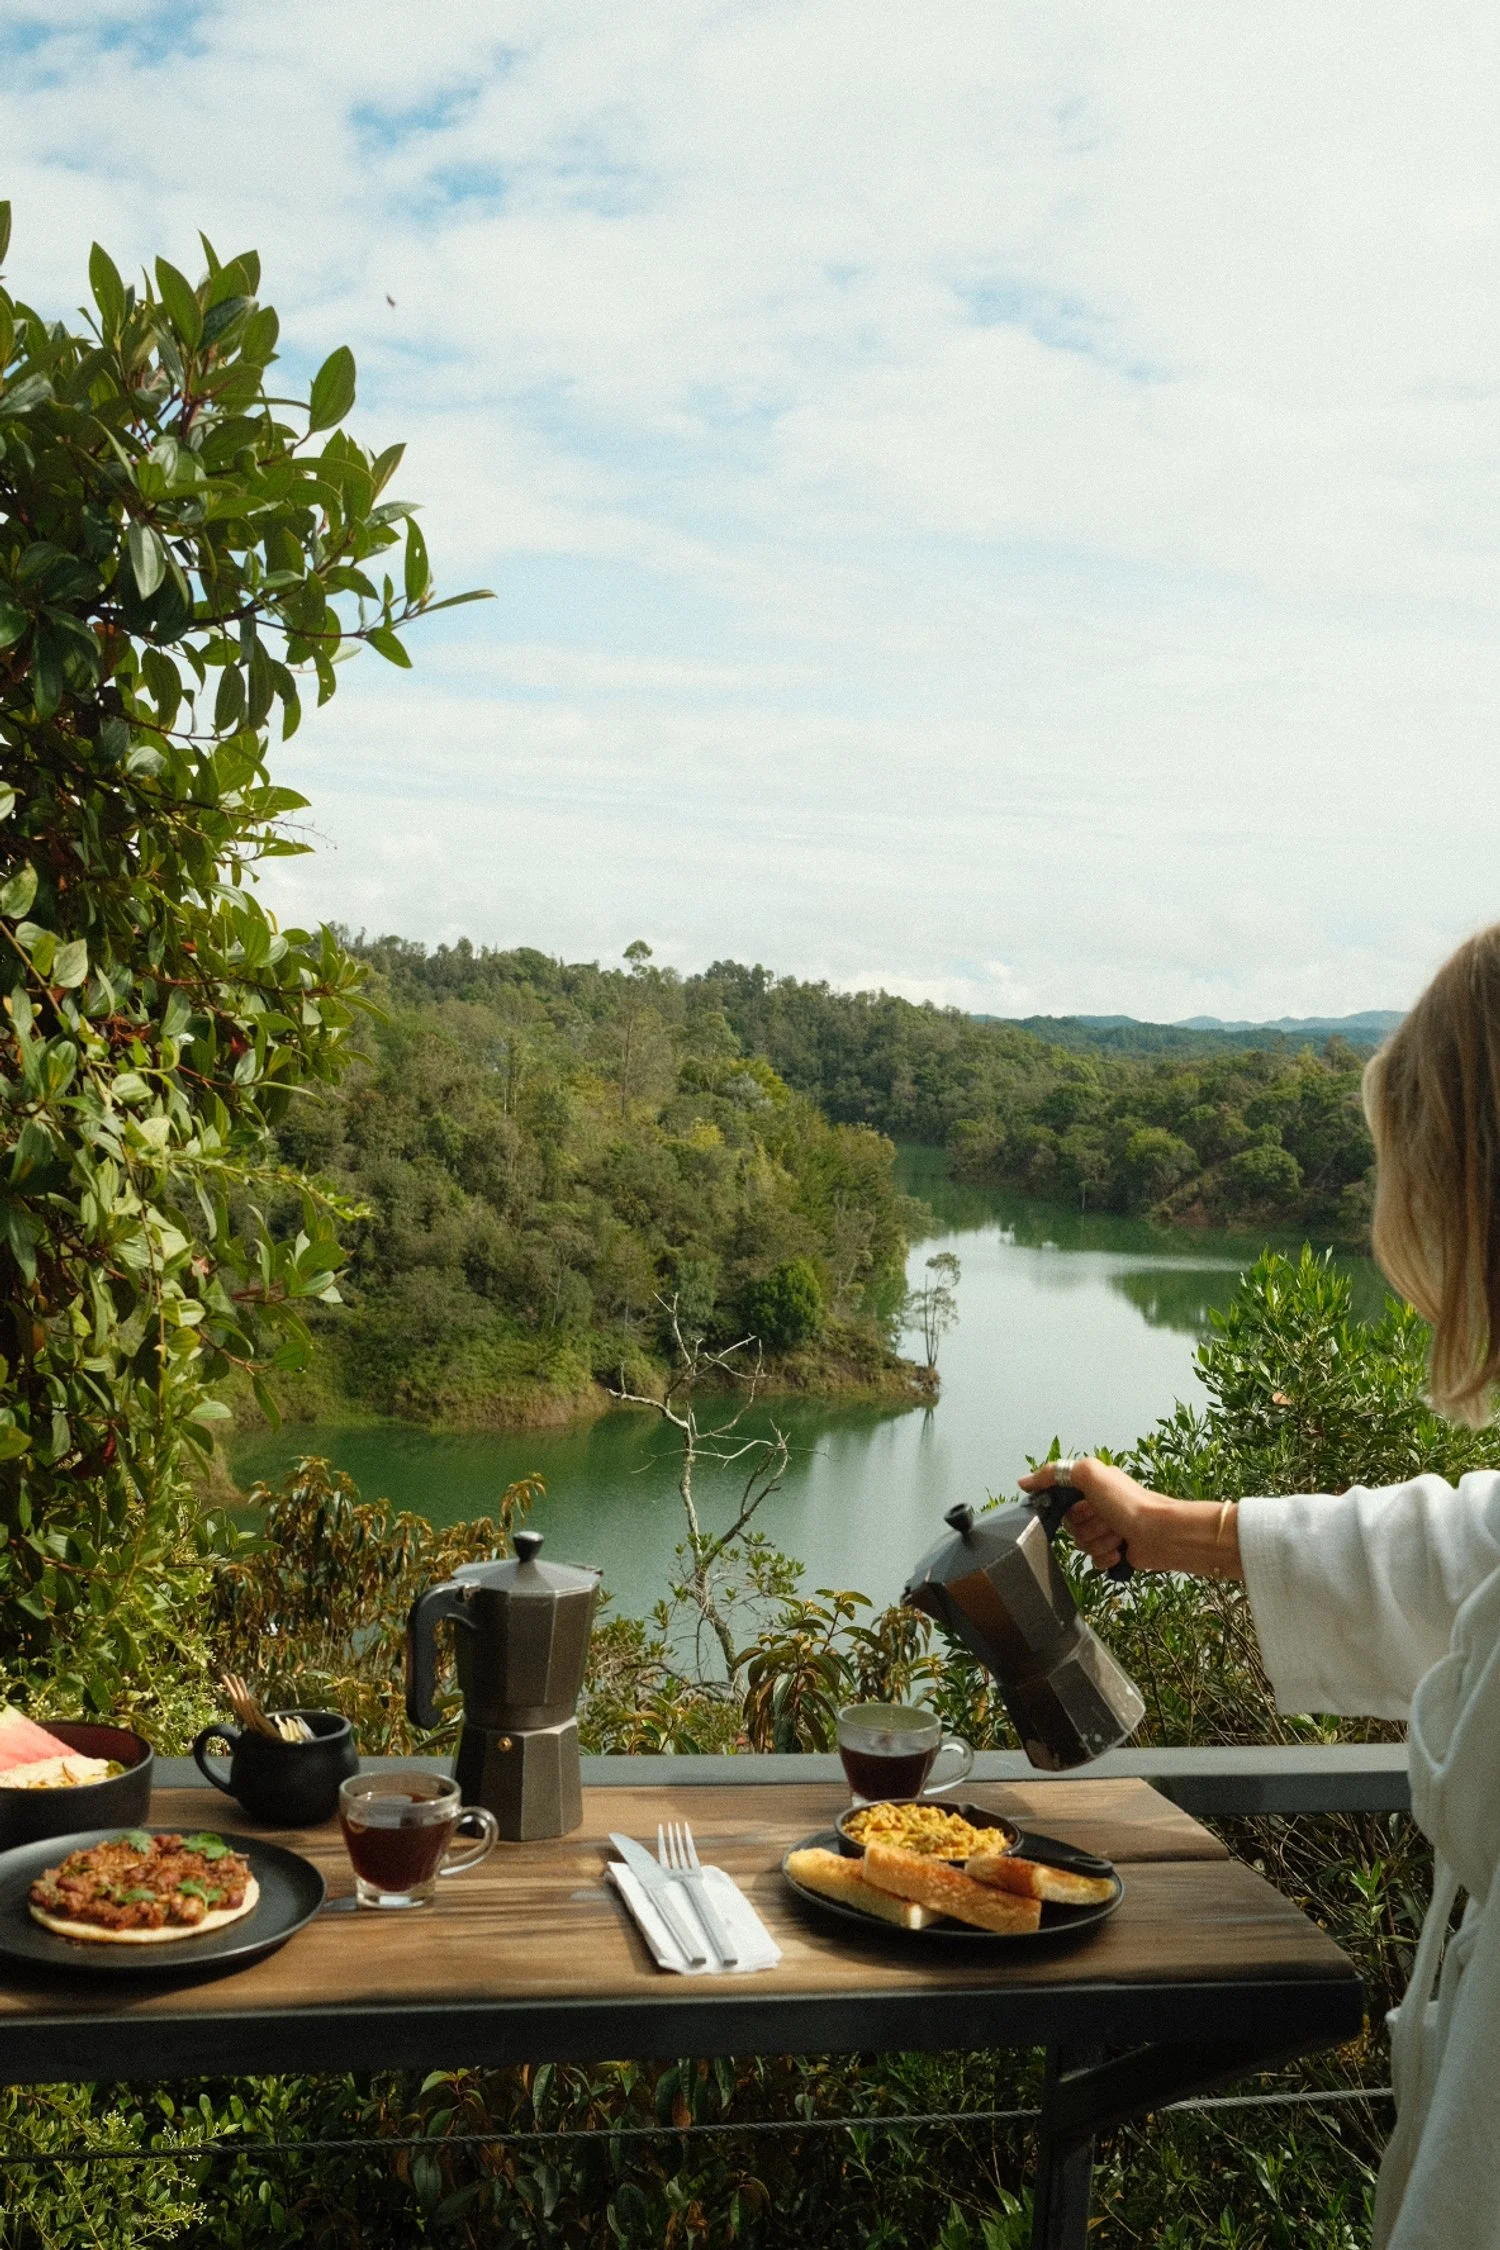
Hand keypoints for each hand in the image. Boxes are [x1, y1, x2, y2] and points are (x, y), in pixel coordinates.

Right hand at [1019, 1456, 1170, 1574]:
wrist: (1160, 1534)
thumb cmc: (1128, 1502)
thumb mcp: (1089, 1474)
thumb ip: (1054, 1473)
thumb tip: (1024, 1482)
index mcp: (1092, 1486)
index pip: (1059, 1498)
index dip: (1064, 1506)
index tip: (1074, 1508)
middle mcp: (1099, 1506)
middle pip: (1069, 1524)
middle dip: (1084, 1526)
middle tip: (1103, 1520)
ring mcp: (1107, 1530)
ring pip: (1081, 1543)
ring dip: (1097, 1541)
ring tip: (1116, 1534)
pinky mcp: (1115, 1551)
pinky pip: (1094, 1560)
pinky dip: (1105, 1557)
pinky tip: (1119, 1550)